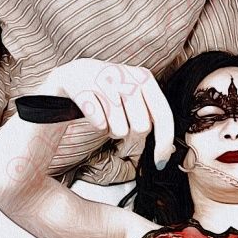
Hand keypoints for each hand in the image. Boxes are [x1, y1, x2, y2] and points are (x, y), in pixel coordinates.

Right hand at [39, 58, 174, 168]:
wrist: (71, 75)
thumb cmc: (107, 93)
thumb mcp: (134, 99)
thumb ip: (152, 119)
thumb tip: (166, 152)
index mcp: (144, 77)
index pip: (163, 116)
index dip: (164, 143)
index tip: (160, 163)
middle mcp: (126, 75)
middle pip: (142, 127)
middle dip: (130, 132)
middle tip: (118, 120)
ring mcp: (102, 78)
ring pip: (119, 128)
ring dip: (110, 129)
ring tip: (104, 114)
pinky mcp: (80, 84)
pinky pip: (98, 123)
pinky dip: (96, 124)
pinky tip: (91, 110)